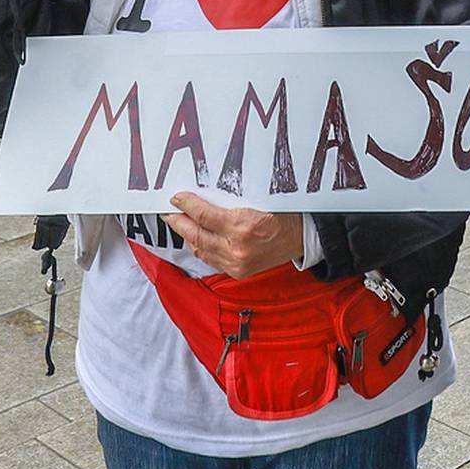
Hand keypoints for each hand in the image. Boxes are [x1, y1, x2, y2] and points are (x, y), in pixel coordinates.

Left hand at [164, 194, 302, 278]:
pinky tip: (196, 238)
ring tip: (178, 223)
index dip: (187, 205)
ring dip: (187, 236)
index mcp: (244, 226)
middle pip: (197, 234)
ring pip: (200, 249)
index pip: (204, 215)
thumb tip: (203, 196)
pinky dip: (200, 248)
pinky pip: (211, 259)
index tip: (177, 198)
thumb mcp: (258, 199)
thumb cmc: (284, 213)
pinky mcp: (238, 272)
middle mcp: (238, 248)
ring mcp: (237, 263)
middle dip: (178, 222)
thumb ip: (230, 202)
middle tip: (167, 212)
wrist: (302, 237)